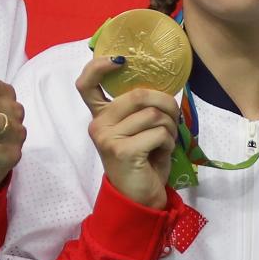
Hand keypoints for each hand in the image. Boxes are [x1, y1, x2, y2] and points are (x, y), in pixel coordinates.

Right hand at [76, 55, 180, 209]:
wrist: (139, 199)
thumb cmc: (142, 162)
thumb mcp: (137, 131)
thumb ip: (139, 109)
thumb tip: (162, 87)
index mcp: (101, 116)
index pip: (86, 84)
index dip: (100, 66)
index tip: (122, 60)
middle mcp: (98, 125)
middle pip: (138, 94)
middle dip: (166, 103)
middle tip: (173, 118)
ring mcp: (108, 138)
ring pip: (153, 114)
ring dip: (170, 127)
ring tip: (166, 141)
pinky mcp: (123, 151)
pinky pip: (159, 133)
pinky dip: (168, 142)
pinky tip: (162, 152)